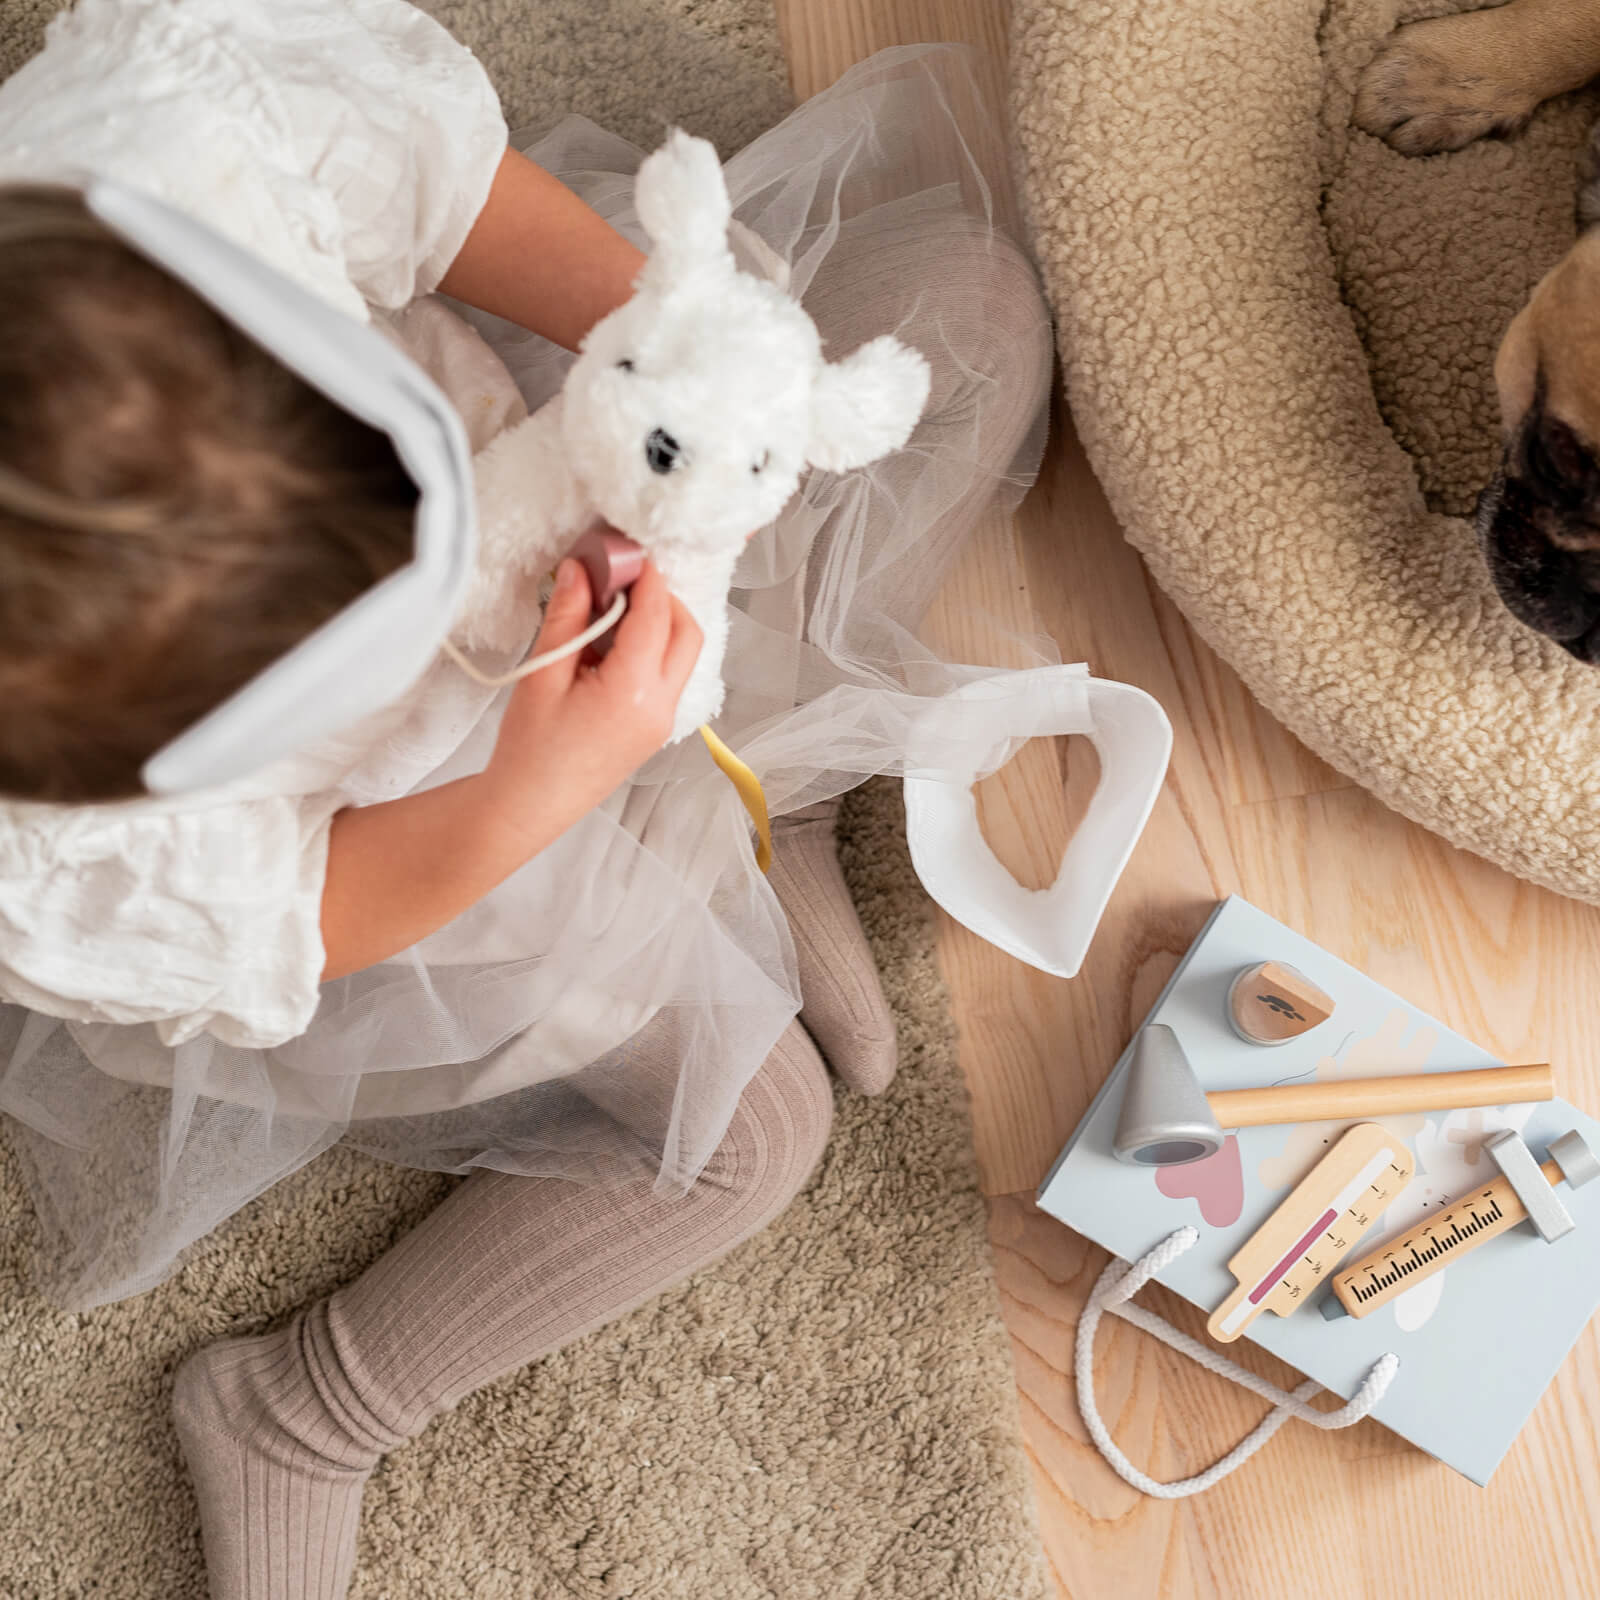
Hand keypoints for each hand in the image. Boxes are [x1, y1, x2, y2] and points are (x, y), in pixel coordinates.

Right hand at [480, 556, 701, 846]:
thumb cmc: (529, 749)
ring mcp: (663, 721)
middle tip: (624, 580)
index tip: (628, 552)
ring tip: (613, 612)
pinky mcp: (655, 729)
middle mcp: (660, 706)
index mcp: (634, 692)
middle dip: (664, 598)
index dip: (647, 577)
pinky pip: (670, 676)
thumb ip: (567, 617)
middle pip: (688, 633)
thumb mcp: (542, 675)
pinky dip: (654, 650)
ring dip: (661, 624)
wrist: (530, 805)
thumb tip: (581, 568)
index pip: (656, 616)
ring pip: (684, 655)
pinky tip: (612, 645)